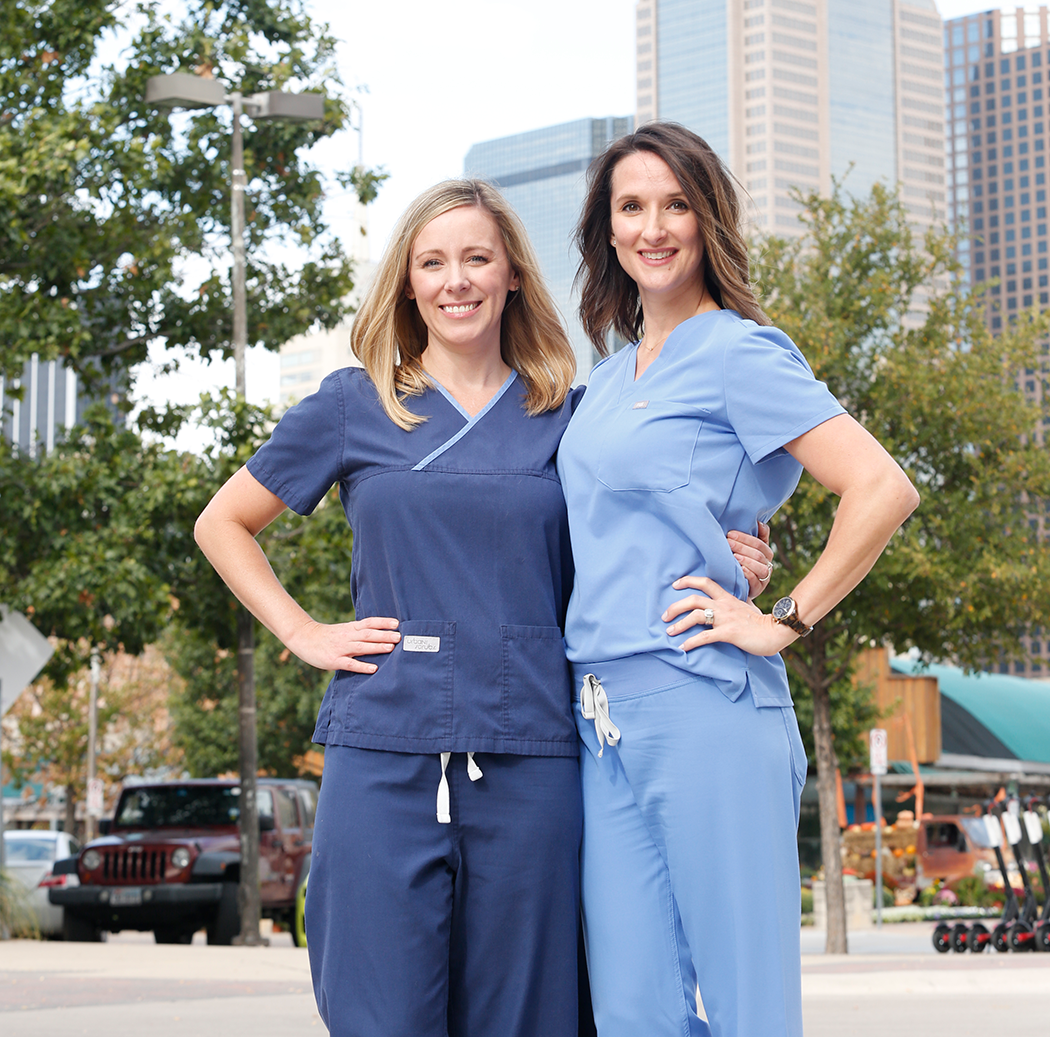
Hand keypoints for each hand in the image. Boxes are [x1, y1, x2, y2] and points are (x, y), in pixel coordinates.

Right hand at [285, 616, 400, 672]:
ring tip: (391, 648)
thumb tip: (379, 634)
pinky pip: (350, 664)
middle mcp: (347, 636)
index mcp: (350, 628)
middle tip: (399, 636)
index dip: (382, 622)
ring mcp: (341, 648)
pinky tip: (373, 668)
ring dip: (377, 647)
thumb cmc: (328, 636)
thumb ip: (359, 632)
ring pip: (362, 647)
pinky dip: (362, 666)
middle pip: (368, 634)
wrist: (304, 638)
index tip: (396, 623)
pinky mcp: (334, 660)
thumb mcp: (344, 629)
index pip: (369, 622)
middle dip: (384, 635)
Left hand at [662, 576, 794, 656]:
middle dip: (675, 606)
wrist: (775, 631)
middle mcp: (724, 605)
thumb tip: (730, 600)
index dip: (688, 580)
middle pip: (693, 599)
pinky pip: (705, 637)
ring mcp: (725, 619)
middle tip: (664, 616)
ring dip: (679, 624)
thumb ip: (736, 602)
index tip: (675, 584)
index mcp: (727, 598)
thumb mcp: (747, 606)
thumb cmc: (761, 622)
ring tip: (669, 632)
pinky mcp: (728, 633)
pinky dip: (691, 642)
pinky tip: (683, 647)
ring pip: (696, 615)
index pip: (705, 582)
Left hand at [726, 521, 773, 600]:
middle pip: (758, 554)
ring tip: (735, 556)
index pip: (759, 543)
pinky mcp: (758, 589)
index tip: (730, 533)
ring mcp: (764, 578)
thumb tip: (759, 522)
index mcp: (766, 553)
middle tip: (728, 542)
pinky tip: (741, 570)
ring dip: (747, 560)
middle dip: (742, 547)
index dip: (745, 538)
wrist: (739, 586)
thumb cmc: (742, 562)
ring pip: (761, 568)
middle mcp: (768, 565)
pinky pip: (756, 582)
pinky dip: (749, 575)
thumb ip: (756, 536)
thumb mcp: (748, 548)